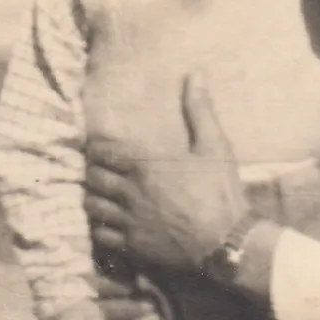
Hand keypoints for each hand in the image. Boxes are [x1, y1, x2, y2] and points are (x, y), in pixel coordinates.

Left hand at [85, 73, 248, 270]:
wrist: (227, 240)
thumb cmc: (221, 192)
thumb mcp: (215, 146)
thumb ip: (199, 110)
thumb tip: (194, 74)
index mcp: (144, 166)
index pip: (102, 153)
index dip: (96, 150)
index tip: (98, 149)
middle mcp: (130, 192)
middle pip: (93, 179)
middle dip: (91, 173)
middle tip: (96, 172)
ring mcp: (130, 220)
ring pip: (92, 207)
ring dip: (92, 199)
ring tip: (98, 195)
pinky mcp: (134, 246)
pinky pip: (101, 236)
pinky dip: (99, 228)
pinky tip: (106, 224)